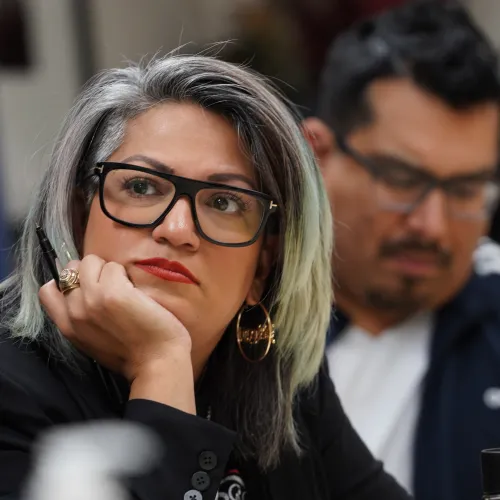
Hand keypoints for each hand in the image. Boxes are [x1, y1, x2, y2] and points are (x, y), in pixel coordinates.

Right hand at [39, 255, 191, 382]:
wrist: (157, 362)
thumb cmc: (133, 355)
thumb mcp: (93, 343)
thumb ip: (81, 320)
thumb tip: (80, 292)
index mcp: (68, 327)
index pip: (48, 291)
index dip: (68, 281)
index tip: (88, 286)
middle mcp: (75, 311)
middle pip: (71, 269)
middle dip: (90, 271)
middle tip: (111, 285)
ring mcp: (92, 299)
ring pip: (91, 262)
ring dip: (109, 270)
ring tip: (125, 287)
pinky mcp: (113, 291)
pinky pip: (114, 266)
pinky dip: (125, 273)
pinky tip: (136, 290)